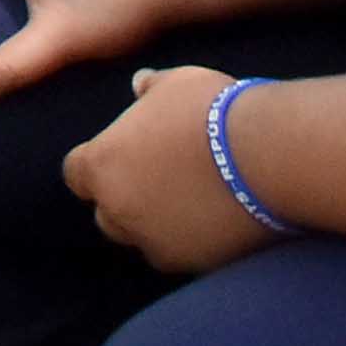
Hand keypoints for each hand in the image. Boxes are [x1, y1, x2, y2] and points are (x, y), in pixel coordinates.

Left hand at [66, 68, 280, 278]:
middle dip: (125, 198)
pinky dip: (188, 241)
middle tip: (157, 179)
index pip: (77, 174)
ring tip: (186, 200)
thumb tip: (140, 83)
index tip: (121, 157)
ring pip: (141, 238)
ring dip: (154, 224)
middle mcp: (118, 209)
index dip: (96, 166)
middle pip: (107, 212)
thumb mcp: (175, 84)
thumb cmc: (213, 111)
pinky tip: (210, 219)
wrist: (269, 155)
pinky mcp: (192, 262)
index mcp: (100, 166)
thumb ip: (150, 89)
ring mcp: (153, 240)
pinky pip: (179, 254)